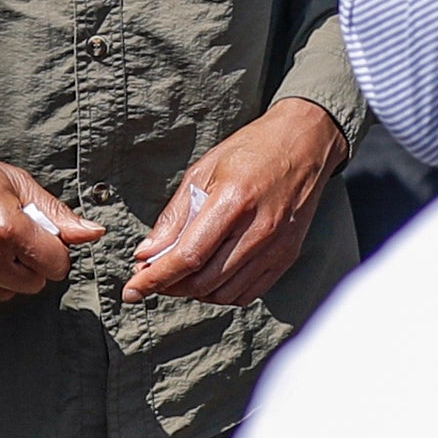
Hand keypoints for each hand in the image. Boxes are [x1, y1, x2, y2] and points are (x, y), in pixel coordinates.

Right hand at [0, 142, 103, 309]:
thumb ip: (55, 212)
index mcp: (7, 227)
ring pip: (6, 296)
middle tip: (7, 241)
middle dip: (28, 264)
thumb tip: (94, 233)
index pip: (56, 264)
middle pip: (33, 284)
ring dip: (3, 277)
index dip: (53, 253)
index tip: (40, 243)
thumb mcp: (12, 182)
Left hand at [123, 99, 348, 304]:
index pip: (188, 256)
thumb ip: (175, 216)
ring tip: (180, 274)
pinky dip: (222, 293)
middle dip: (170, 286)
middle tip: (151, 277)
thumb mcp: (204, 171)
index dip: (156, 278)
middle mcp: (259, 229)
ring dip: (195, 292)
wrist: (305, 144)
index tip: (132, 289)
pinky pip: (248, 293)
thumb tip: (147, 253)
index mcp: (234, 201)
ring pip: (224, 293)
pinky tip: (210, 276)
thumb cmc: (252, 150)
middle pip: (204, 281)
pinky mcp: (287, 256)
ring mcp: (277, 247)